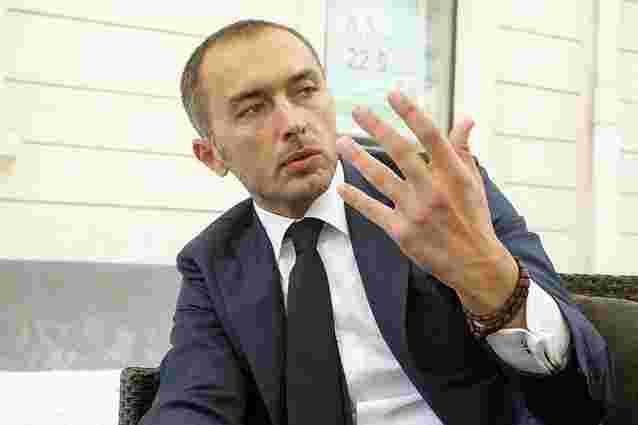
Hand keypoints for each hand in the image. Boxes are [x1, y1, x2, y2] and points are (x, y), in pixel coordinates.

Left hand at [336, 90, 519, 316]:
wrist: (474, 264)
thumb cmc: (473, 218)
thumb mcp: (473, 182)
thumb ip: (463, 149)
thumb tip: (465, 116)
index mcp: (454, 174)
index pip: (431, 136)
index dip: (411, 113)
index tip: (393, 94)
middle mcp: (433, 190)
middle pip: (401, 152)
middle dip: (378, 128)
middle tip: (358, 110)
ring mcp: (415, 211)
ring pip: (380, 178)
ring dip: (358, 158)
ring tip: (341, 142)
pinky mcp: (401, 232)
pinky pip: (373, 210)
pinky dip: (355, 198)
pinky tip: (340, 186)